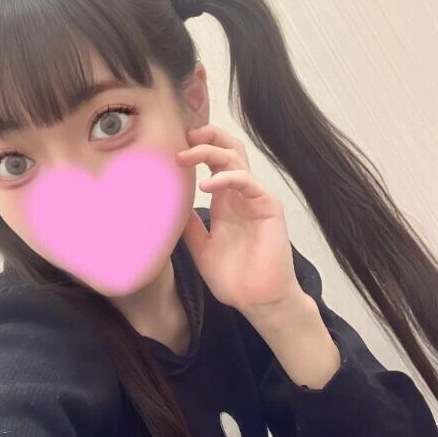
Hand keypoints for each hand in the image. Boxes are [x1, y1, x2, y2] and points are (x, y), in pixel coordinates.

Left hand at [177, 124, 302, 312]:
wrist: (257, 301)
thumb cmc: (234, 279)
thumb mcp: (201, 248)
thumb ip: (190, 226)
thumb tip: (168, 209)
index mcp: (225, 201)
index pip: (214, 161)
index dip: (196, 147)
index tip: (172, 145)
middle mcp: (240, 195)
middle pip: (228, 149)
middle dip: (207, 135)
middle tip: (182, 135)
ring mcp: (255, 199)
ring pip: (236, 158)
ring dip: (209, 151)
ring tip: (185, 156)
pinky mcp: (268, 208)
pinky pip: (248, 181)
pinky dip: (226, 177)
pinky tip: (206, 185)